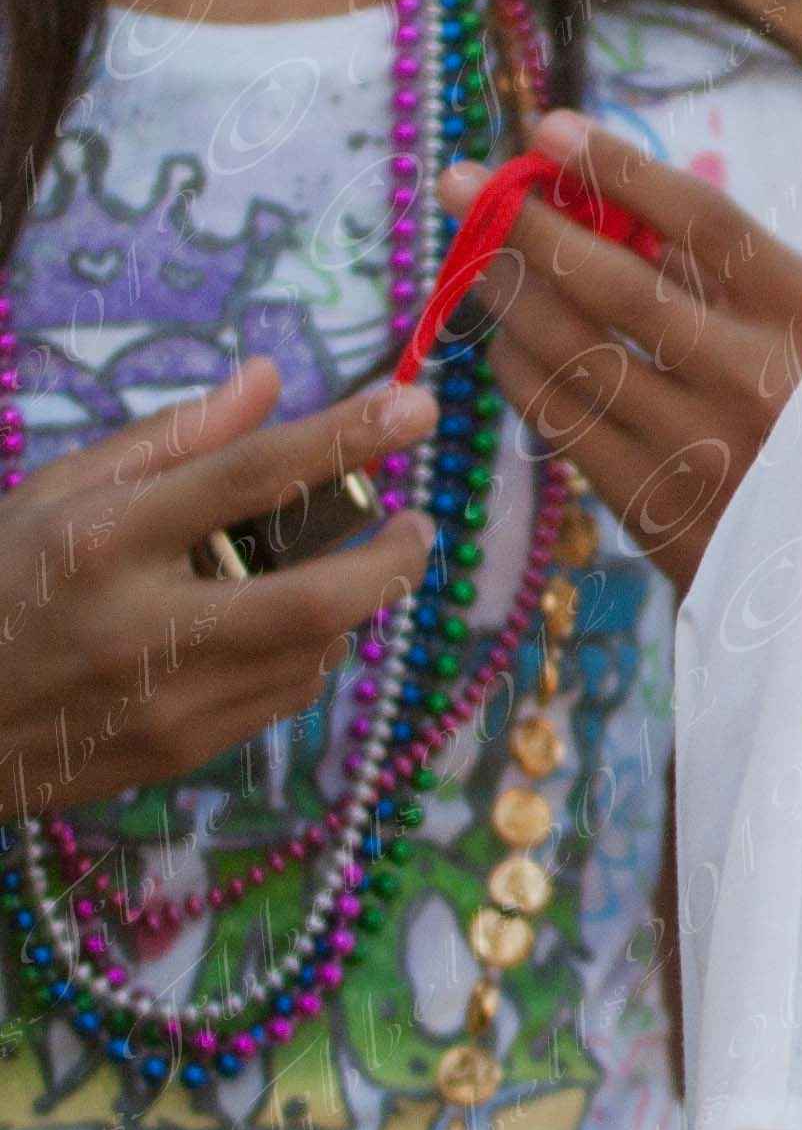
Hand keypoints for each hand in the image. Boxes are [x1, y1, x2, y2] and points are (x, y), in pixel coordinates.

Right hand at [0, 360, 434, 816]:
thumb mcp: (58, 492)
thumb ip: (171, 438)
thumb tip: (267, 378)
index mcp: (105, 540)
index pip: (247, 477)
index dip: (343, 438)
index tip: (416, 406)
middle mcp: (143, 624)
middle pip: (316, 598)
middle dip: (390, 558)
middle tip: (414, 523)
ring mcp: (167, 699)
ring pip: (316, 652)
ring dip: (351, 604)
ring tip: (338, 568)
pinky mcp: (181, 751)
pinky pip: (288, 697)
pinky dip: (312, 652)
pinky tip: (288, 626)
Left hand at [437, 110, 801, 597]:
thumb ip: (729, 274)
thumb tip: (610, 196)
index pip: (703, 221)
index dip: (618, 167)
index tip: (549, 128)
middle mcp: (755, 379)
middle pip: (615, 282)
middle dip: (526, 221)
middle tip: (462, 182)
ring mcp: (699, 446)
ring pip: (569, 351)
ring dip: (505, 294)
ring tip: (473, 258)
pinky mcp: (653, 506)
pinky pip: (558, 418)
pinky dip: (517, 367)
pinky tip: (502, 338)